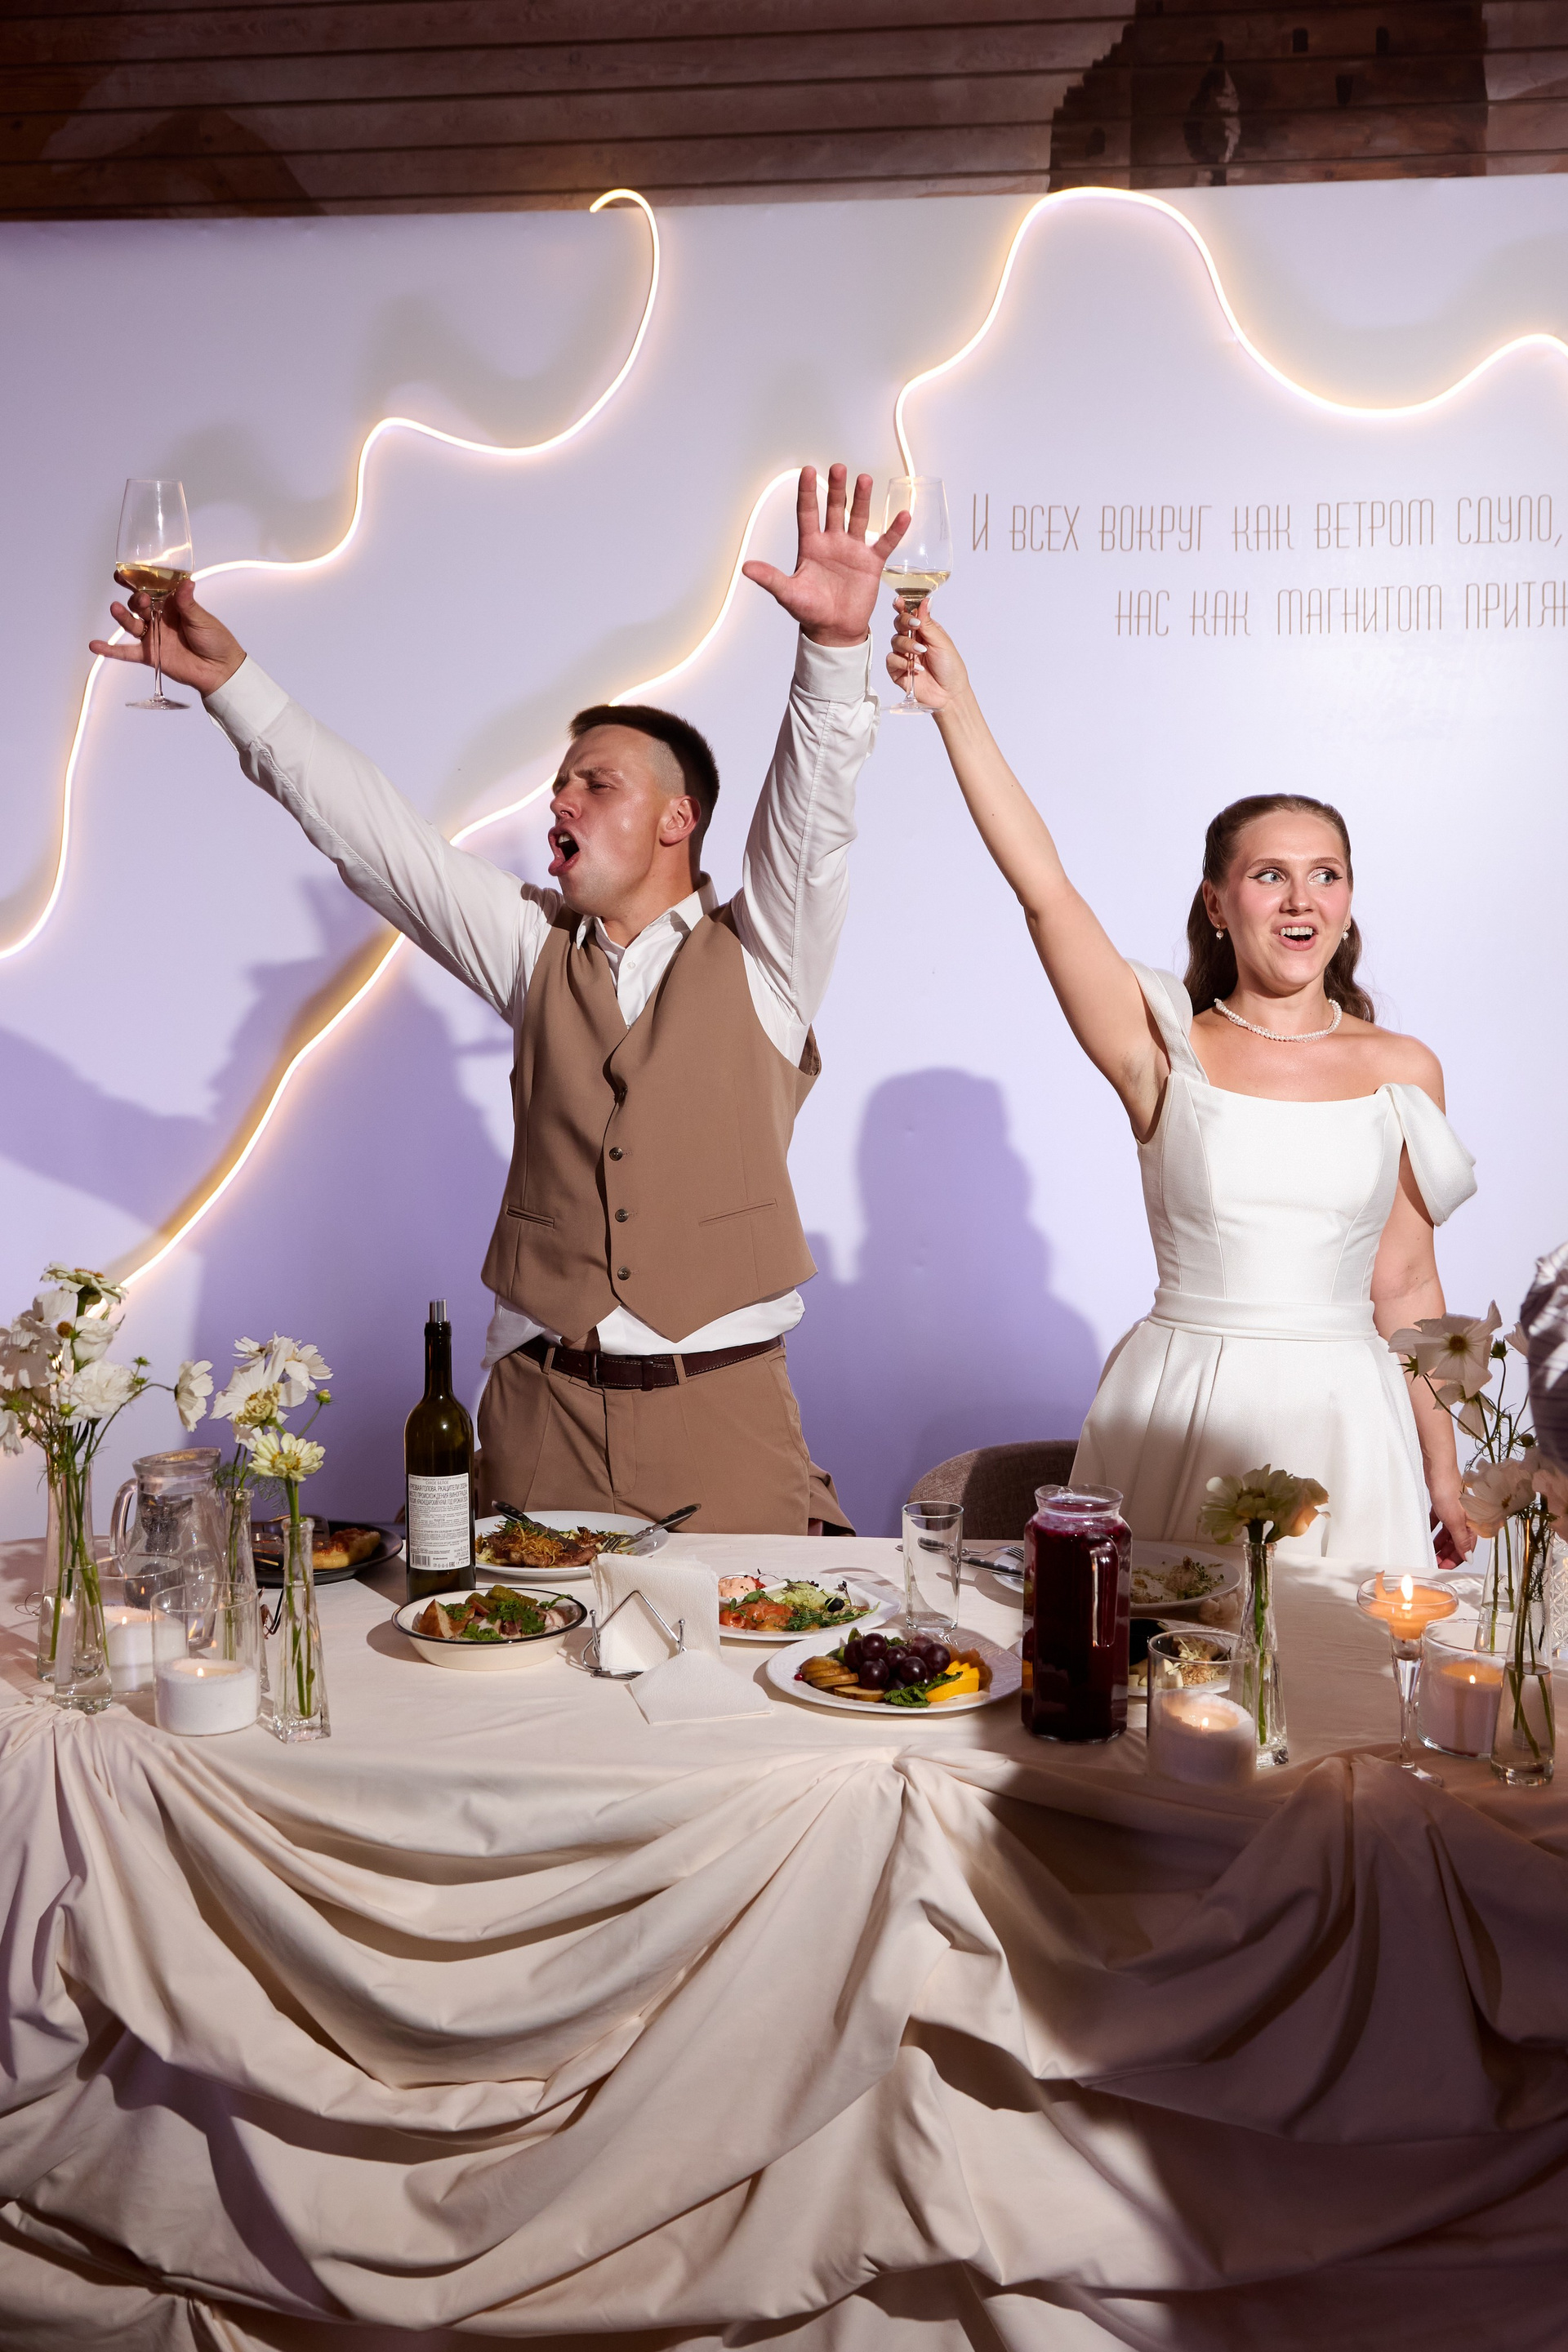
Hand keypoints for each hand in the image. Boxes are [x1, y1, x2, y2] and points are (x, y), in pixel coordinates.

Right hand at [90, 579, 245, 696]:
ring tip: (115, 609)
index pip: (151, 589)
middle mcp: (159, 618)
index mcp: (173, 604)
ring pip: (131, 624)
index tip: (123, 573)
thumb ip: (188, 603)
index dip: (137, 580)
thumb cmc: (216, 640)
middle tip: (140, 600)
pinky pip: (126, 652)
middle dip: (136, 600)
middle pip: (139, 605)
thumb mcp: (202, 619)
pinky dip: (110, 650)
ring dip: (122, 616)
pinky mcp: (150, 654)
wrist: (220, 671)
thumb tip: (186, 583)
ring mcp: (153, 636)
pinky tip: (95, 645)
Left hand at [742, 465, 906, 647]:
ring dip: (862, 500)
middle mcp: (832, 543)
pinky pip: (885, 543)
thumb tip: (747, 568)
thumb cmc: (810, 612)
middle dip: (837, 489)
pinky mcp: (871, 563)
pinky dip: (895, 530)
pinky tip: (903, 514)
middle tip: (838, 468)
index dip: (807, 492)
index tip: (808, 471)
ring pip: (858, 518)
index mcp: (811, 546)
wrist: (834, 632)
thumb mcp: (788, 594)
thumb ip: (770, 578)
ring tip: (864, 480)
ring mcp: (853, 550)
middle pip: (834, 509)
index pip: (808, 512)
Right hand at [887, 600, 969, 713]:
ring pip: (895, 641)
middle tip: (914, 626)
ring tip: (921, 653)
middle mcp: (912, 641)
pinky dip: (902, 662)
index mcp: (924, 631)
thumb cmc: (950, 667)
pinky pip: (891, 659)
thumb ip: (928, 622)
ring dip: (907, 645)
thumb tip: (925, 600)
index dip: (902, 606)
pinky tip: (916, 668)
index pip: (909, 614)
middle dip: (904, 622)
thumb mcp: (941, 641)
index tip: (899, 601)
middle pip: (898, 624)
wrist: (949, 694)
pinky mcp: (897, 670)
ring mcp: (904, 655)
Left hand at [1429, 1494, 1477, 1566]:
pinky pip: (1439, 1521)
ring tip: (1430, 1551)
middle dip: (1446, 1553)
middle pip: (1456, 1541)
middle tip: (1435, 1561)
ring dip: (1439, 1543)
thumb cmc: (1448, 1490)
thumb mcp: (1454, 1520)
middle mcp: (1465, 1518)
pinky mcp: (1443, 1504)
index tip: (1444, 1567)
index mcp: (1472, 1523)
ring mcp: (1454, 1511)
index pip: (1466, 1547)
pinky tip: (1427, 1534)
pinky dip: (1434, 1529)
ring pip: (1447, 1532)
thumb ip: (1461, 1540)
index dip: (1455, 1559)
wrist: (1438, 1469)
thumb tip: (1469, 1557)